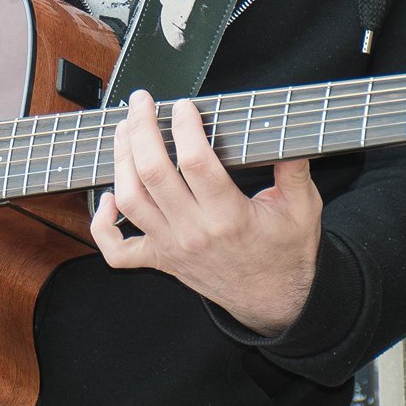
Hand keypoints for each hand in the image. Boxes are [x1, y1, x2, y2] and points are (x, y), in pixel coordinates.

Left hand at [91, 91, 322, 336]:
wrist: (275, 303)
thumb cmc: (286, 253)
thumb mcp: (303, 209)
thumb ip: (295, 169)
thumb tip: (289, 131)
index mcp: (229, 216)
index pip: (195, 162)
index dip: (185, 127)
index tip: (184, 106)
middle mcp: (194, 231)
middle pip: (153, 174)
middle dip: (141, 130)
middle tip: (142, 103)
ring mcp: (172, 247)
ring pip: (131, 200)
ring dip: (121, 161)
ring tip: (124, 130)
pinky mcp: (161, 260)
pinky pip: (119, 251)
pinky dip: (102, 226)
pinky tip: (107, 198)